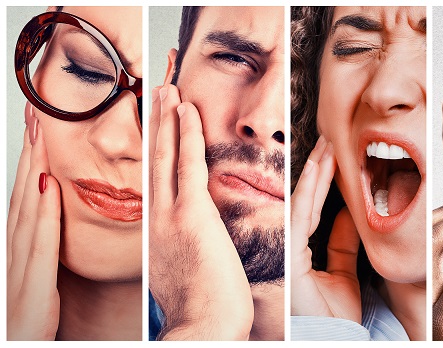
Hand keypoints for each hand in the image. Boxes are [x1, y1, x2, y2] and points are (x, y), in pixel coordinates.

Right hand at [7, 103, 61, 339]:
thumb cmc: (32, 319)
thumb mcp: (40, 276)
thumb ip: (46, 243)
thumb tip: (57, 206)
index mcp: (22, 245)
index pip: (31, 191)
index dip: (35, 155)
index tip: (41, 121)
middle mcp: (15, 249)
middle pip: (26, 189)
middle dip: (32, 149)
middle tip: (38, 107)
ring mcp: (17, 266)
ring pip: (27, 207)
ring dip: (35, 167)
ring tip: (42, 131)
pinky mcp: (28, 287)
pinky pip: (38, 243)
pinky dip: (43, 214)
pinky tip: (51, 187)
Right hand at [148, 85, 252, 339]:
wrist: (204, 330)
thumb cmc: (205, 313)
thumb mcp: (186, 278)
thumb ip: (186, 255)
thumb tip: (191, 248)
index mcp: (157, 237)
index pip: (154, 183)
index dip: (154, 152)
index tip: (156, 129)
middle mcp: (155, 222)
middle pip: (153, 162)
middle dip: (155, 125)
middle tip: (155, 93)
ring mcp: (169, 216)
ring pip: (166, 156)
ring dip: (166, 119)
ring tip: (166, 88)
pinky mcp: (191, 215)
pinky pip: (188, 163)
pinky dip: (187, 132)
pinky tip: (187, 108)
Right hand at [289, 137, 362, 322]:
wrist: (332, 337)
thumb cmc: (334, 316)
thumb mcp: (344, 271)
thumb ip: (344, 242)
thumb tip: (351, 213)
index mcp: (299, 251)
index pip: (311, 208)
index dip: (322, 181)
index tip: (332, 156)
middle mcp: (288, 247)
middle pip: (303, 201)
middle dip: (317, 169)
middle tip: (328, 139)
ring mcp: (286, 251)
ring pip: (299, 203)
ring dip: (314, 172)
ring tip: (325, 146)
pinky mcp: (290, 256)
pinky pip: (299, 216)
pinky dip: (308, 191)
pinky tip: (316, 169)